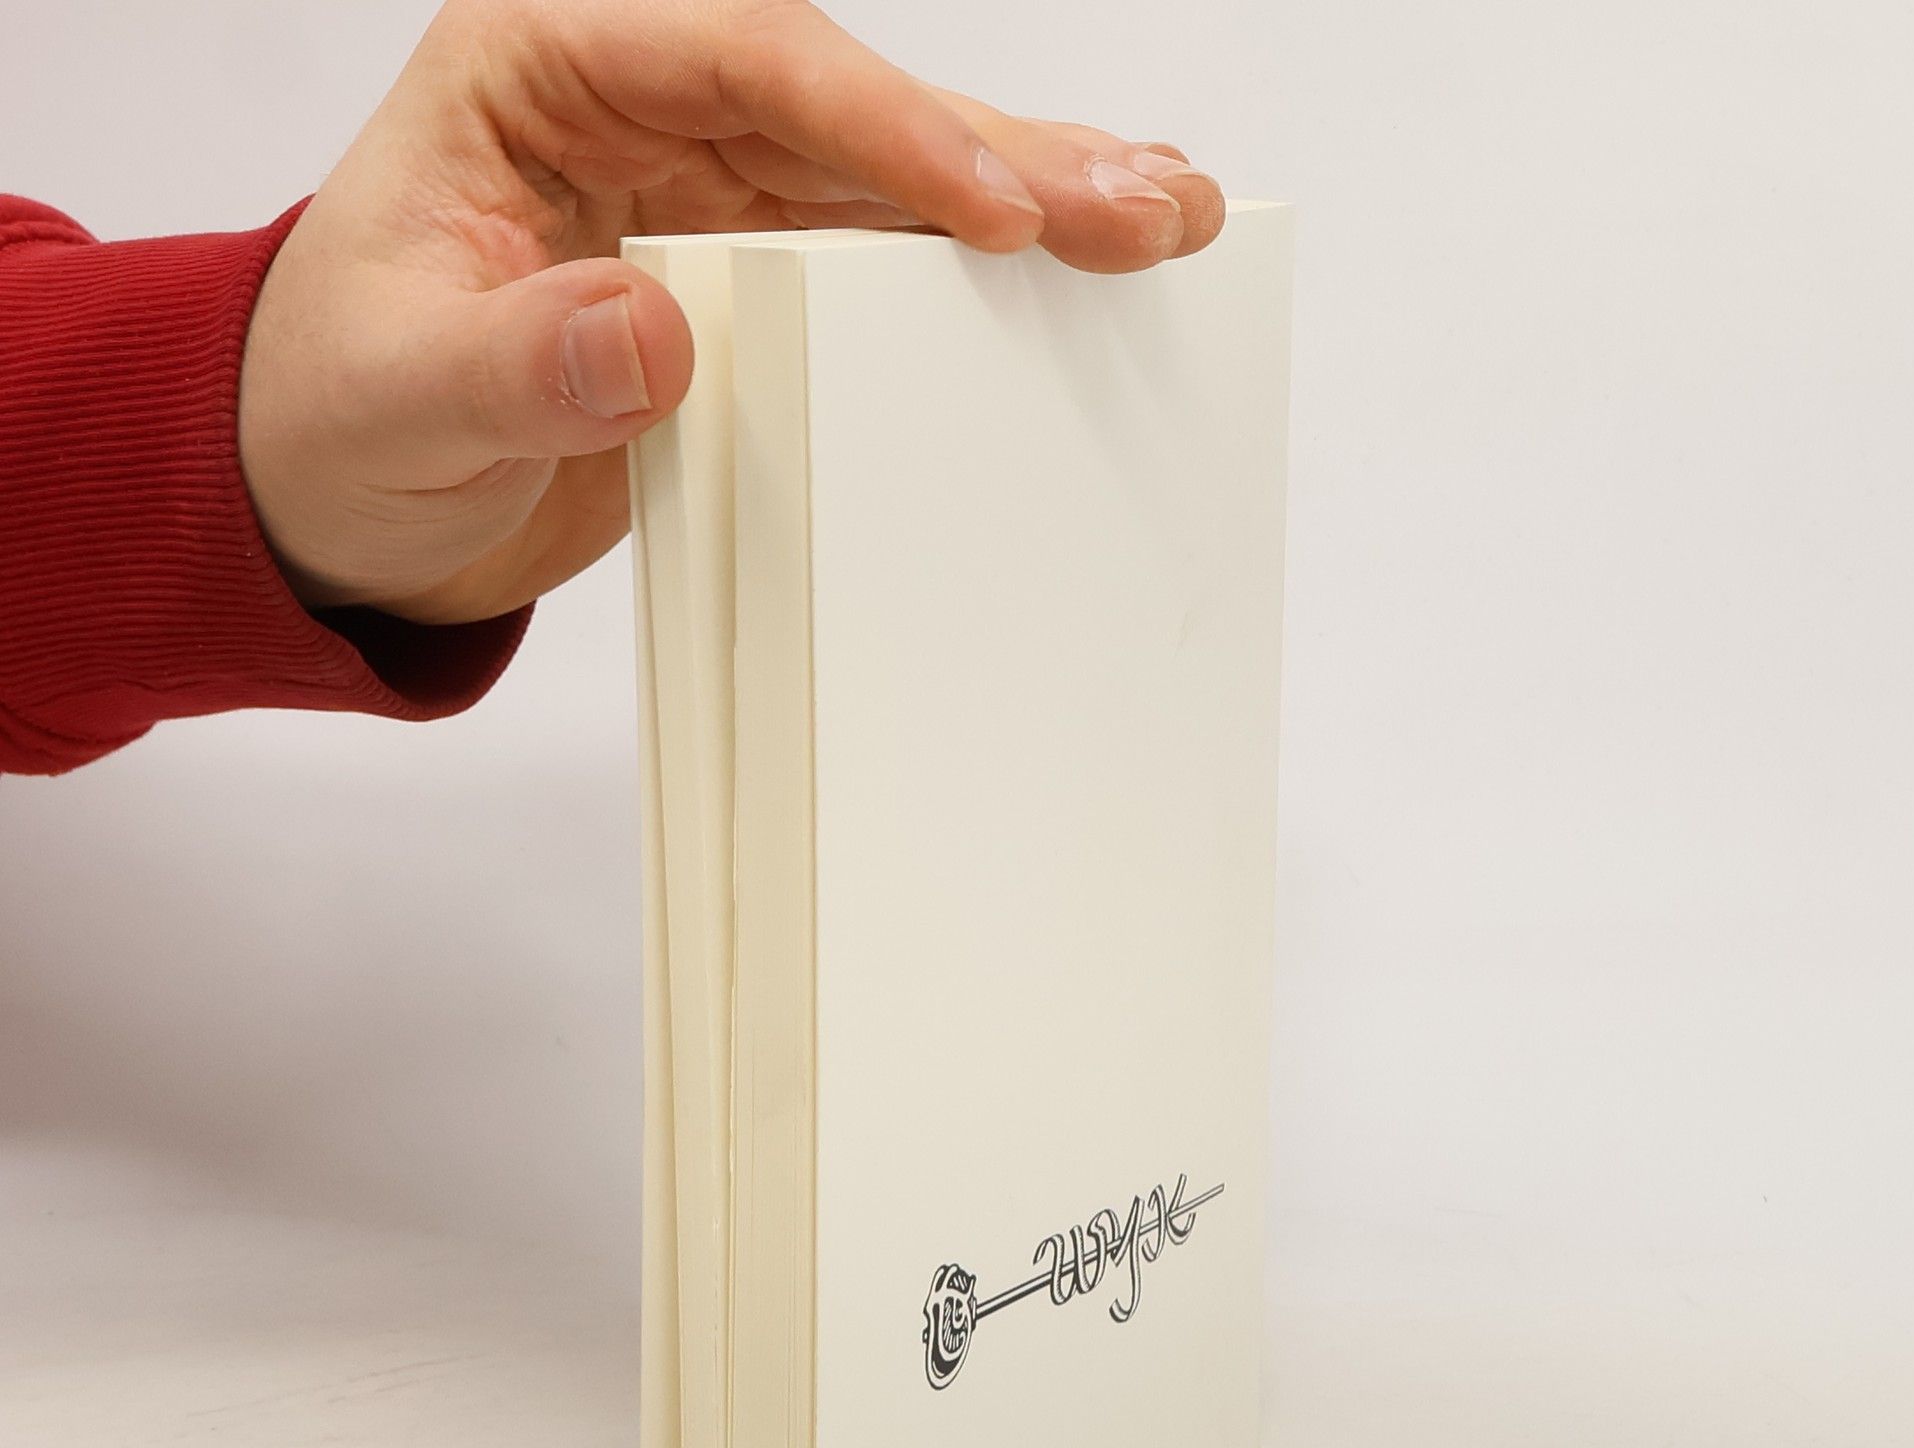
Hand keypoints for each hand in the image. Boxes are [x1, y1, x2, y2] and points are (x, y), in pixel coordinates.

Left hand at [237, 0, 1226, 624]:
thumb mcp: (397, 400)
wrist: (336, 506)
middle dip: (1004, 156)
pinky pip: (874, 274)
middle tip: (1144, 206)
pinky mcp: (743, 294)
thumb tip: (656, 331)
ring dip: (1028, 209)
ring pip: (888, 185)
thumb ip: (511, 364)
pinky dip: (972, 287)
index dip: (883, 127)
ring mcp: (703, 200)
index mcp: (544, 72)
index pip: (742, 59)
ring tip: (1165, 228)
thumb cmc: (331, 423)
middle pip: (851, 109)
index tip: (995, 211)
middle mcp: (641, 111)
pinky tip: (1076, 286)